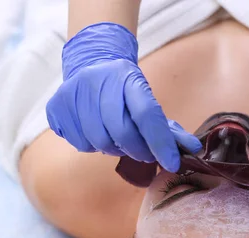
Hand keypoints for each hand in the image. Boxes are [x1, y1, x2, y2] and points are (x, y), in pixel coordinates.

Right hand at [46, 23, 200, 171]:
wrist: (90, 63)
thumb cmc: (125, 89)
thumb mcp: (147, 98)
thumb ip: (168, 127)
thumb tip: (192, 150)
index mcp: (128, 78)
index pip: (147, 114)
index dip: (160, 143)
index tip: (172, 163)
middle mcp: (97, 82)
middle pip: (122, 133)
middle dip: (138, 150)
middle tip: (143, 152)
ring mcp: (73, 94)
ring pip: (99, 142)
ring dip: (113, 148)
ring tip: (116, 137)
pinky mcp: (56, 107)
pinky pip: (78, 142)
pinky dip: (91, 144)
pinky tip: (95, 130)